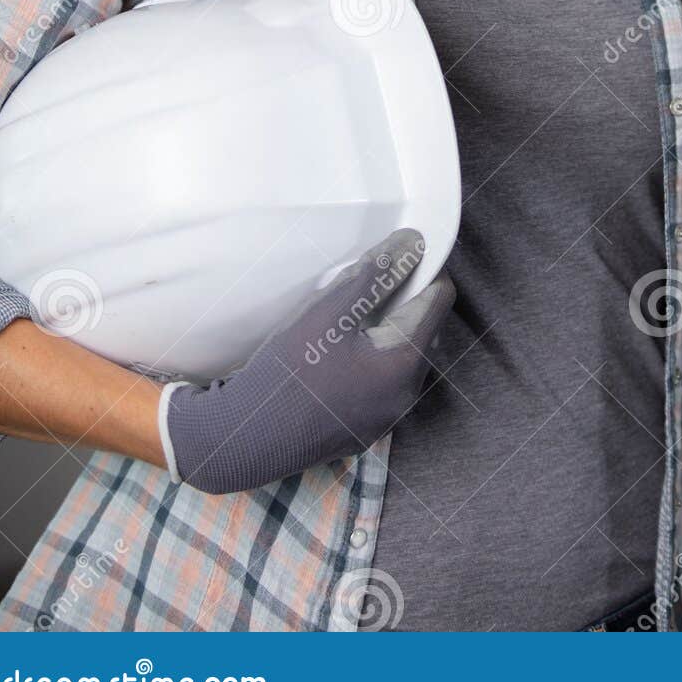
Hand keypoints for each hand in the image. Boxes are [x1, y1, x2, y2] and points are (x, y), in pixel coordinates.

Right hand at [158, 227, 454, 492]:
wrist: (244, 438)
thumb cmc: (287, 372)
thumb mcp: (330, 311)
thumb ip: (375, 274)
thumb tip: (412, 243)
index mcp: (405, 363)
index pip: (438, 301)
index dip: (423, 270)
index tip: (399, 253)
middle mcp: (406, 395)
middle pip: (422, 329)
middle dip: (402, 297)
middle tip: (367, 280)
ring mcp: (385, 418)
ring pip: (401, 355)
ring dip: (385, 327)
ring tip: (348, 312)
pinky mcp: (363, 428)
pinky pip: (382, 381)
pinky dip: (371, 357)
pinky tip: (337, 350)